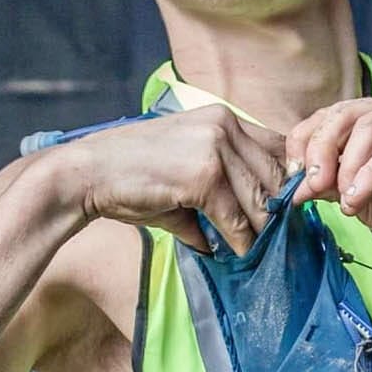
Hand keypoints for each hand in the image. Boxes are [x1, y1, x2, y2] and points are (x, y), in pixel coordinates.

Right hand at [60, 104, 288, 253]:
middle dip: (277, 210)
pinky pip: (237, 218)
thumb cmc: (132, 177)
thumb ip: (221, 194)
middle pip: (275, 173)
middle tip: (277, 237)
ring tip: (258, 250)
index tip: (280, 210)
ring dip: (261, 230)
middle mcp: (224, 124)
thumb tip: (245, 233)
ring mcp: (215, 148)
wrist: (87, 174)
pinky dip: (241, 241)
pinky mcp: (204, 176)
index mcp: (223, 118)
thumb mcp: (186, 173)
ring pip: (260, 199)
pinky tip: (237, 253)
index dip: (284, 181)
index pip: (276, 148)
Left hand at [286, 92, 371, 275]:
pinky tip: (358, 196)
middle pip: (343, 114)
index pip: (328, 116)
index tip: (294, 181)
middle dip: (319, 151)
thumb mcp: (364, 201)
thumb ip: (333, 186)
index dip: (304, 144)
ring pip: (369, 125)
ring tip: (345, 200)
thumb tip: (294, 186)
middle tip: (310, 186)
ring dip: (347, 166)